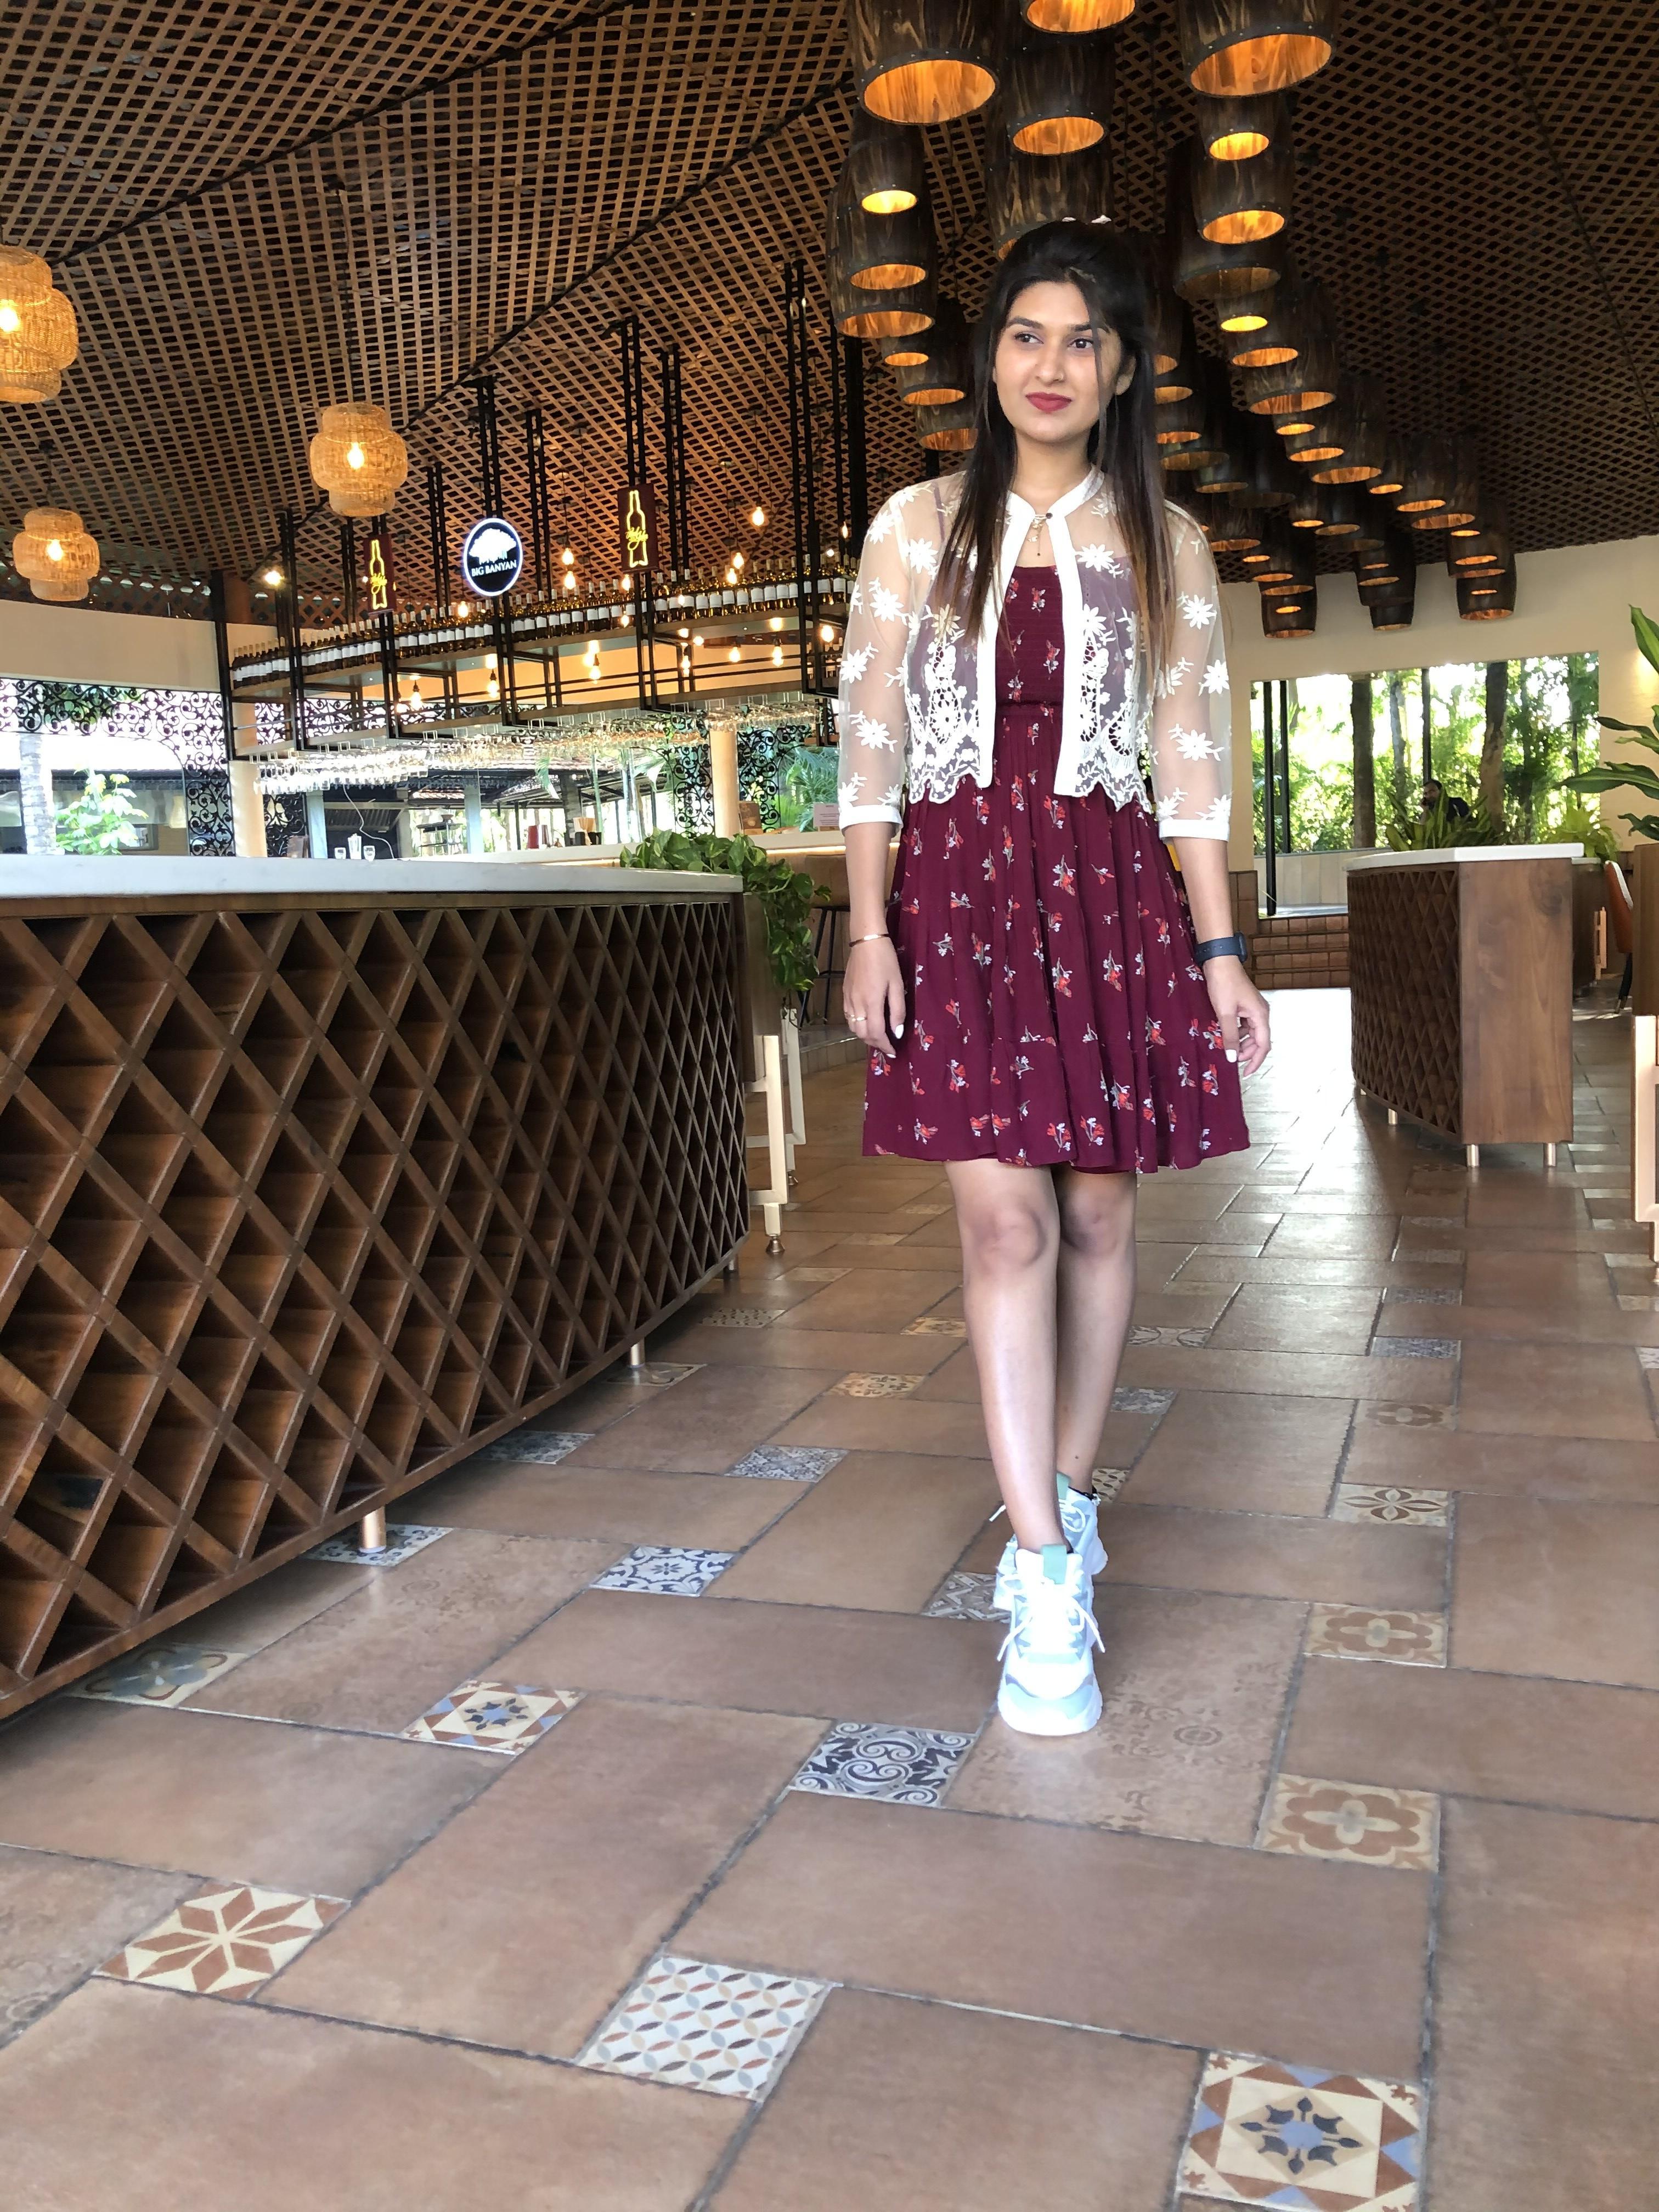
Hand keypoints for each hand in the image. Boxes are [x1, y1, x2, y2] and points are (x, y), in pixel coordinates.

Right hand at [844, 936, 905, 1055]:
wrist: (866, 941)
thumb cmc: (886, 961)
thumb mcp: (897, 985)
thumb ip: (897, 1010)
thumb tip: (897, 1032)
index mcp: (872, 1003)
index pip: (877, 1034)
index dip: (885, 1046)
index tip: (894, 1052)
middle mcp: (857, 1004)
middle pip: (862, 1034)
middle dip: (875, 1044)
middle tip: (887, 1045)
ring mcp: (848, 999)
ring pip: (853, 1028)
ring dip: (865, 1036)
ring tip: (877, 1036)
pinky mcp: (844, 994)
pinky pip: (848, 1017)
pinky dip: (857, 1025)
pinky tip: (866, 1022)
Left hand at [1202, 955, 1270, 1075]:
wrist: (1220, 961)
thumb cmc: (1224, 983)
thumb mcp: (1225, 1012)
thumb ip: (1229, 1036)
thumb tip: (1232, 1057)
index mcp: (1260, 1015)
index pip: (1264, 1045)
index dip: (1256, 1061)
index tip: (1246, 1072)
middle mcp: (1261, 1013)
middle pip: (1259, 1040)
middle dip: (1247, 1052)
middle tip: (1231, 1058)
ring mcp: (1253, 1009)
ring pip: (1251, 1033)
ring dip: (1241, 1043)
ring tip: (1226, 1047)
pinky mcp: (1245, 1005)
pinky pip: (1245, 1025)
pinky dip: (1237, 1033)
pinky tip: (1225, 1034)